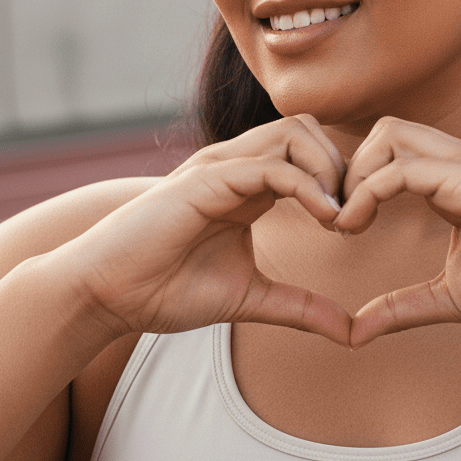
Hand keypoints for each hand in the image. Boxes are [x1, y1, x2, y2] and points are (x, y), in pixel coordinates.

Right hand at [62, 116, 351, 345]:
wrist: (104, 295)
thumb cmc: (164, 290)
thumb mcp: (250, 299)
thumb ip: (300, 307)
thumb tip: (351, 332)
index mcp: (248, 185)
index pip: (309, 152)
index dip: (342, 180)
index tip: (356, 226)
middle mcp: (236, 166)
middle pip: (307, 128)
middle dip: (342, 165)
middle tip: (353, 216)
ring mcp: (219, 168)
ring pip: (293, 132)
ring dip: (328, 168)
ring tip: (338, 216)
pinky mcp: (205, 181)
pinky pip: (269, 166)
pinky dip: (306, 186)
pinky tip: (324, 218)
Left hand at [336, 118, 460, 348]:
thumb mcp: (450, 297)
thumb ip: (402, 306)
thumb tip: (356, 330)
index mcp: (455, 181)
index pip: (391, 155)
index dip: (357, 184)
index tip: (342, 228)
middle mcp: (459, 163)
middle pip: (384, 132)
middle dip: (350, 169)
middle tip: (339, 219)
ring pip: (388, 135)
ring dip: (355, 175)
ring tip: (345, 222)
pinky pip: (401, 169)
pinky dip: (367, 192)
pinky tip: (355, 225)